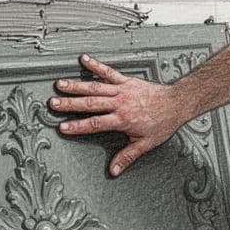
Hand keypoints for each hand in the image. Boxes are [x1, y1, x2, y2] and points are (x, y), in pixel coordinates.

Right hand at [51, 54, 190, 176]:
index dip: (77, 126)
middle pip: (90, 103)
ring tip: (60, 84)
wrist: (176, 103)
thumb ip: (127, 157)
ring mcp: (122, 90)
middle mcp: (120, 103)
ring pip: (95, 86)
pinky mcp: (126, 81)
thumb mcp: (145, 144)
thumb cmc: (162, 123)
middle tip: (53, 104)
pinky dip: (96, 65)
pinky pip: (109, 71)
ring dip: (77, 85)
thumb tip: (114, 171)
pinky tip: (84, 59)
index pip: (95, 124)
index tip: (63, 127)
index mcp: (122, 120)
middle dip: (70, 104)